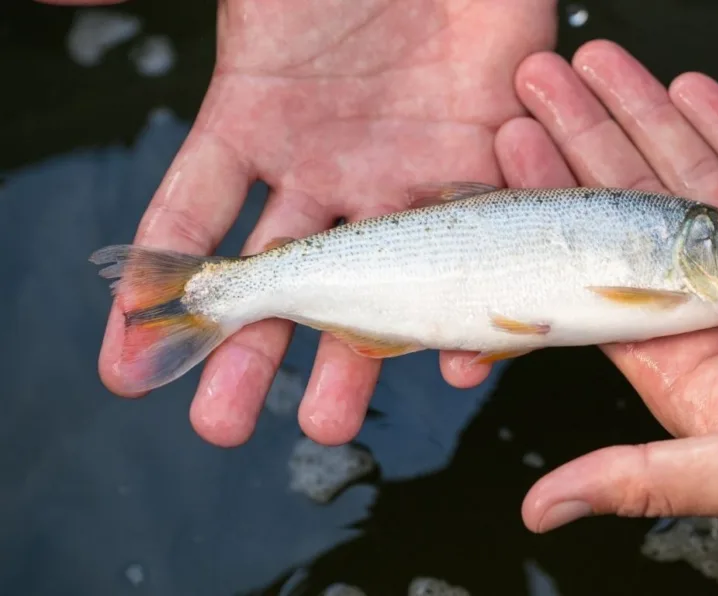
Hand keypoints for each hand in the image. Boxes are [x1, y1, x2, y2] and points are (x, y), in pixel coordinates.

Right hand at [71, 0, 555, 445]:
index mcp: (255, 121)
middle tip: (224, 427)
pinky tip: (454, 362)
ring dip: (352, 359)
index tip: (127, 368)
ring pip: (376, 286)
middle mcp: (325, 165)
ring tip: (329, 425)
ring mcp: (402, 173)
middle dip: (251, 357)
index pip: (190, 219)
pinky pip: (470, 253)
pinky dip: (465, 309)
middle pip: (282, 279)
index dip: (154, 294)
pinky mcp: (480, 168)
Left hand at [490, 40, 717, 566]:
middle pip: (629, 209)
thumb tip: (541, 511)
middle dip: (585, 141)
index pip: (591, 269)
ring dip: (645, 120)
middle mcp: (706, 309)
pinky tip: (690, 91)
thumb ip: (639, 479)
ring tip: (601, 65)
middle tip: (540, 81)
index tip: (514, 149)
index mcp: (676, 359)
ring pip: (690, 179)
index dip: (552, 208)